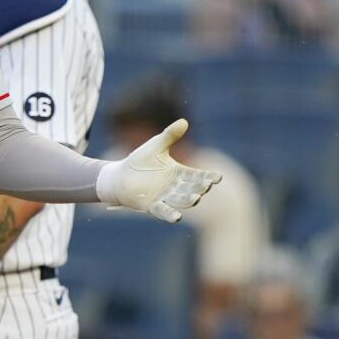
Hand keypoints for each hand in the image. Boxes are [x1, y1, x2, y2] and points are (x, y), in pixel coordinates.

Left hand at [96, 119, 222, 221]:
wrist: (121, 175)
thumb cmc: (141, 161)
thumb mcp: (157, 145)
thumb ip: (170, 135)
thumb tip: (184, 121)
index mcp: (180, 173)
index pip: (198, 175)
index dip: (209, 177)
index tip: (218, 177)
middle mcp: (176, 187)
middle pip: (192, 189)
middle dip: (200, 187)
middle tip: (206, 185)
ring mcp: (165, 198)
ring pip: (181, 200)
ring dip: (189, 200)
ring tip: (196, 198)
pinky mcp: (153, 206)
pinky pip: (164, 211)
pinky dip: (171, 214)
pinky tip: (177, 217)